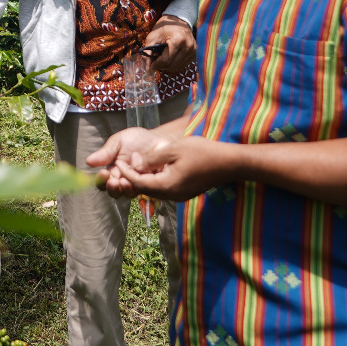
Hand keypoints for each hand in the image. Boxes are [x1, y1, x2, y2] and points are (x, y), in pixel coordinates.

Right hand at [87, 126, 163, 194]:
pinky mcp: (149, 186)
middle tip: (114, 181)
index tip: (103, 173)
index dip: (101, 180)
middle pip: (113, 191)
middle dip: (112, 187)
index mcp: (112, 171)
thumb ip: (106, 153)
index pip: (102, 181)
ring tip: (126, 181)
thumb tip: (88, 161)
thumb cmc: (136, 140)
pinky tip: (139, 178)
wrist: (158, 139)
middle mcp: (122, 180)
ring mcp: (136, 184)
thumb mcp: (118, 142)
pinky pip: (143, 190)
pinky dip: (140, 186)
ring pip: (127, 193)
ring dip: (125, 189)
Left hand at [94, 132, 231, 201]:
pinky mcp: (185, 193)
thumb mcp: (173, 150)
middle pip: (145, 189)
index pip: (139, 182)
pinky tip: (153, 169)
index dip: (126, 172)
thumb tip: (134, 164)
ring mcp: (179, 196)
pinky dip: (155, 180)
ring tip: (135, 166)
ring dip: (143, 179)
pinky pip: (164, 189)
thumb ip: (152, 158)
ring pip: (154, 190)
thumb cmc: (202, 152)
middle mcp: (172, 196)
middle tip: (122, 165)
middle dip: (132, 178)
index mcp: (167, 186)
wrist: (228, 163)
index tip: (117, 162)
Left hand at [145, 14, 194, 71]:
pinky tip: (169, 58)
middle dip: (161, 66)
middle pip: (172, 65)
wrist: (178, 20)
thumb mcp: (153, 37)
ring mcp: (193, 51)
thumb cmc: (165, 27)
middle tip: (154, 62)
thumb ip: (148, 53)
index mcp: (178, 40)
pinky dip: (174, 65)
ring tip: (161, 58)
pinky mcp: (194, 54)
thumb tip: (147, 69)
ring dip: (167, 66)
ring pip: (177, 67)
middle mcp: (188, 46)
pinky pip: (182, 65)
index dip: (156, 64)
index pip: (166, 60)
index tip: (150, 65)